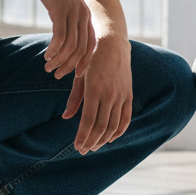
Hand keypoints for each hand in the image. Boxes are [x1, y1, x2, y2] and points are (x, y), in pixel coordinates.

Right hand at [29, 0, 96, 78]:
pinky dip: (54, 49)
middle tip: (57, 75)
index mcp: (86, 17)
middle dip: (70, 65)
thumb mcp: (63, 5)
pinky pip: (60, 36)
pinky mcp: (60, 10)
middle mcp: (83, 16)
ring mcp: (73, 13)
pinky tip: (46, 55)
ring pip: (71, 45)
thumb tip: (61, 36)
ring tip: (48, 67)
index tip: (76, 75)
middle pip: (82, 49)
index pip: (91, 45)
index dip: (85, 62)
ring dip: (60, 60)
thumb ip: (65, 20)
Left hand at [62, 36, 133, 153]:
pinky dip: (119, 131)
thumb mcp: (79, 77)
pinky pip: (126, 118)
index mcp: (94, 89)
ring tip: (95, 146)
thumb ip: (74, 98)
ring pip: (114, 125)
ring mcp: (121, 95)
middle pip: (101, 126)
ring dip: (104, 139)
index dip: (83, 136)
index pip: (89, 120)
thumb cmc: (91, 59)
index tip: (77, 147)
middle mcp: (109, 94)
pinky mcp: (128, 95)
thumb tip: (66, 117)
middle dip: (92, 141)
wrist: (113, 44)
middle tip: (84, 150)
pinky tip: (111, 138)